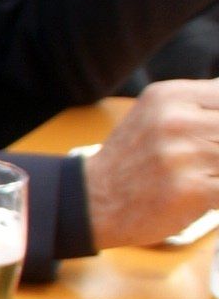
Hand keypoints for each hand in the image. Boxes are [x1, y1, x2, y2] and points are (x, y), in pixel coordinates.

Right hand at [83, 80, 218, 247]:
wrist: (92, 202)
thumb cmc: (133, 160)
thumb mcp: (157, 113)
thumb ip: (202, 103)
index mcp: (169, 96)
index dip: (218, 123)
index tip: (208, 139)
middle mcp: (174, 120)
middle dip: (217, 147)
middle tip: (204, 160)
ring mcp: (181, 154)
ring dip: (217, 171)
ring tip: (199, 176)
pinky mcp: (190, 189)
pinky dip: (217, 194)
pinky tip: (200, 195)